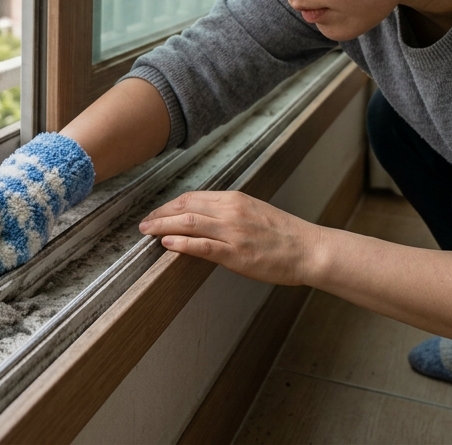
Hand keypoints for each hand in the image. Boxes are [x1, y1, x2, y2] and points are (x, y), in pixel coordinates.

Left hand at [139, 191, 320, 286]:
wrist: (308, 249)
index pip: (193, 198)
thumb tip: (202, 217)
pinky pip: (202, 246)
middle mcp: (231, 211)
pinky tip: (167, 244)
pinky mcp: (236, 253)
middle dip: (160, 215)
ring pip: (189, 223)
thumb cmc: (283, 235)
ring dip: (163, 226)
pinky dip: (181, 243)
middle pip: (186, 207)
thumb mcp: (254, 212)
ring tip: (147, 232)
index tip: (156, 214)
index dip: (170, 206)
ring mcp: (233, 232)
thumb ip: (228, 213)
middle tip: (143, 224)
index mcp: (234, 200)